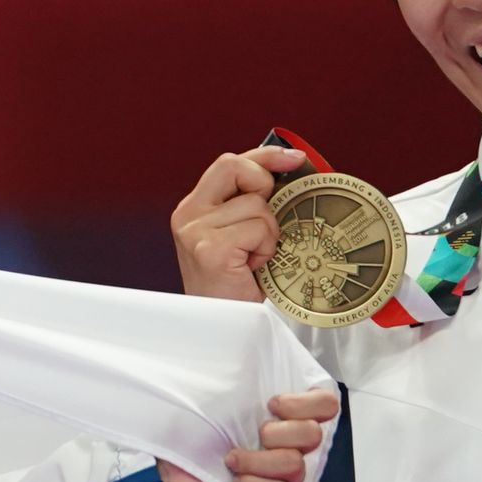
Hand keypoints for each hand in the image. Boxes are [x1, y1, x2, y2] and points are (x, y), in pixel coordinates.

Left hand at [161, 386, 340, 481]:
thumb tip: (257, 341)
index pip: (326, 404)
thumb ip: (247, 381)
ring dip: (255, 461)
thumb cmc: (195, 439)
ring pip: (295, 464)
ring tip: (231, 461)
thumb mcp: (219, 401)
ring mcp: (289, 479)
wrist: (171, 478)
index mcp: (286, 419)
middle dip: (276, 433)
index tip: (272, 404)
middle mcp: (293, 447)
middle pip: (314, 434)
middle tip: (252, 436)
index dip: (306, 403)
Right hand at [171, 144, 305, 302]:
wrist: (223, 326)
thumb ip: (249, 203)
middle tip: (267, 219)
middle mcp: (188, 214)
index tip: (293, 158)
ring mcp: (196, 232)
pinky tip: (252, 267)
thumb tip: (291, 170)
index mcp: (194, 208)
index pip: (229, 164)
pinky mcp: (211, 250)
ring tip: (254, 258)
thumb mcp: (239, 234)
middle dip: (264, 184)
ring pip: (257, 205)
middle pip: (235, 167)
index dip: (264, 156)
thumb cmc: (236, 282)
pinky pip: (258, 229)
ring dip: (268, 233)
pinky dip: (265, 249)